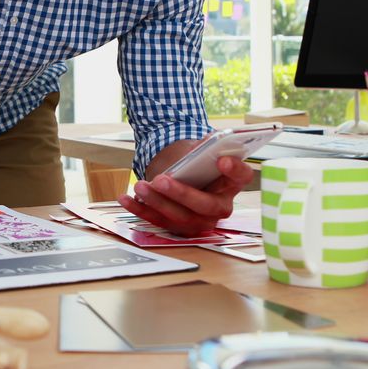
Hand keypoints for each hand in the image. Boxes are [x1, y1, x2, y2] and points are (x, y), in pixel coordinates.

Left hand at [117, 156, 252, 236]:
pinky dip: (140, 210)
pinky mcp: (178, 226)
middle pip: (206, 206)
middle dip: (182, 194)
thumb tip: (211, 141)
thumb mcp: (200, 148)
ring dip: (157, 202)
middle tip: (161, 180)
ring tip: (140, 185)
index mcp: (231, 183)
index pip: (242, 177)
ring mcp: (199, 221)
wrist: (179, 172)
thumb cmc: (193, 160)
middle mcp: (220, 206)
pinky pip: (159, 221)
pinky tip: (125, 198)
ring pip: (180, 217)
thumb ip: (206, 146)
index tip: (222, 160)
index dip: (235, 170)